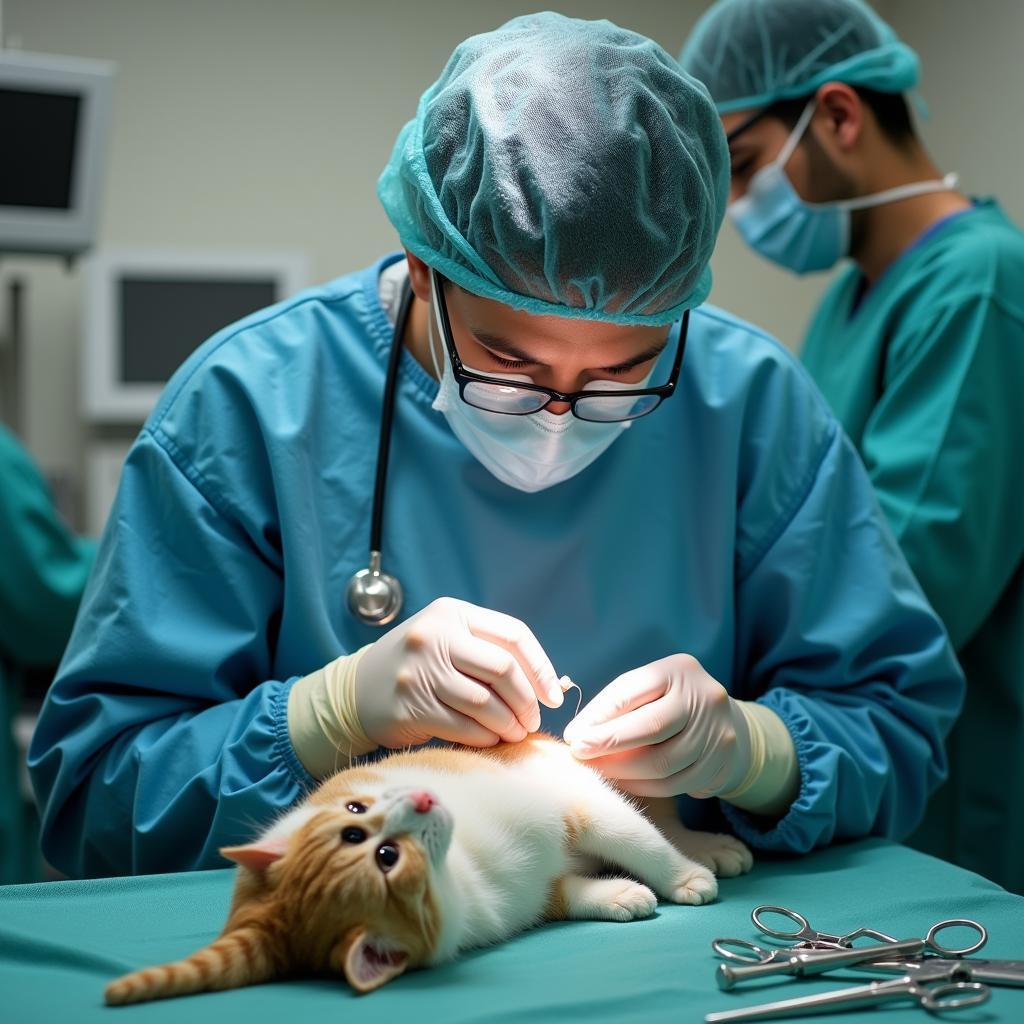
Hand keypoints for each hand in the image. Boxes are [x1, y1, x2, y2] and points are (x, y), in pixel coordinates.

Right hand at [355, 597, 563, 748]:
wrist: (355, 690)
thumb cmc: (417, 666)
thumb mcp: (447, 639)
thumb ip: (488, 651)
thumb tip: (547, 686)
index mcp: (452, 613)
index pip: (513, 635)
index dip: (540, 668)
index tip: (552, 696)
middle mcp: (435, 636)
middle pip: (503, 670)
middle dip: (526, 702)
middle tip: (532, 721)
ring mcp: (419, 671)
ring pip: (486, 703)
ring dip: (509, 725)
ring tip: (514, 733)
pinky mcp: (410, 706)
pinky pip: (464, 727)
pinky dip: (485, 737)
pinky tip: (490, 740)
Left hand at [562, 654, 750, 797]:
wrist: (726, 724)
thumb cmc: (671, 703)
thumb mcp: (649, 689)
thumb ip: (617, 704)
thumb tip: (577, 734)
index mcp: (678, 670)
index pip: (632, 691)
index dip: (599, 715)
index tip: (573, 735)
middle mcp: (703, 697)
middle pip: (650, 727)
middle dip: (608, 743)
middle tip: (578, 754)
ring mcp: (715, 732)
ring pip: (660, 762)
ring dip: (620, 771)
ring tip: (596, 770)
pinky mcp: (719, 765)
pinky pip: (672, 784)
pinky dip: (640, 786)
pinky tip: (621, 782)